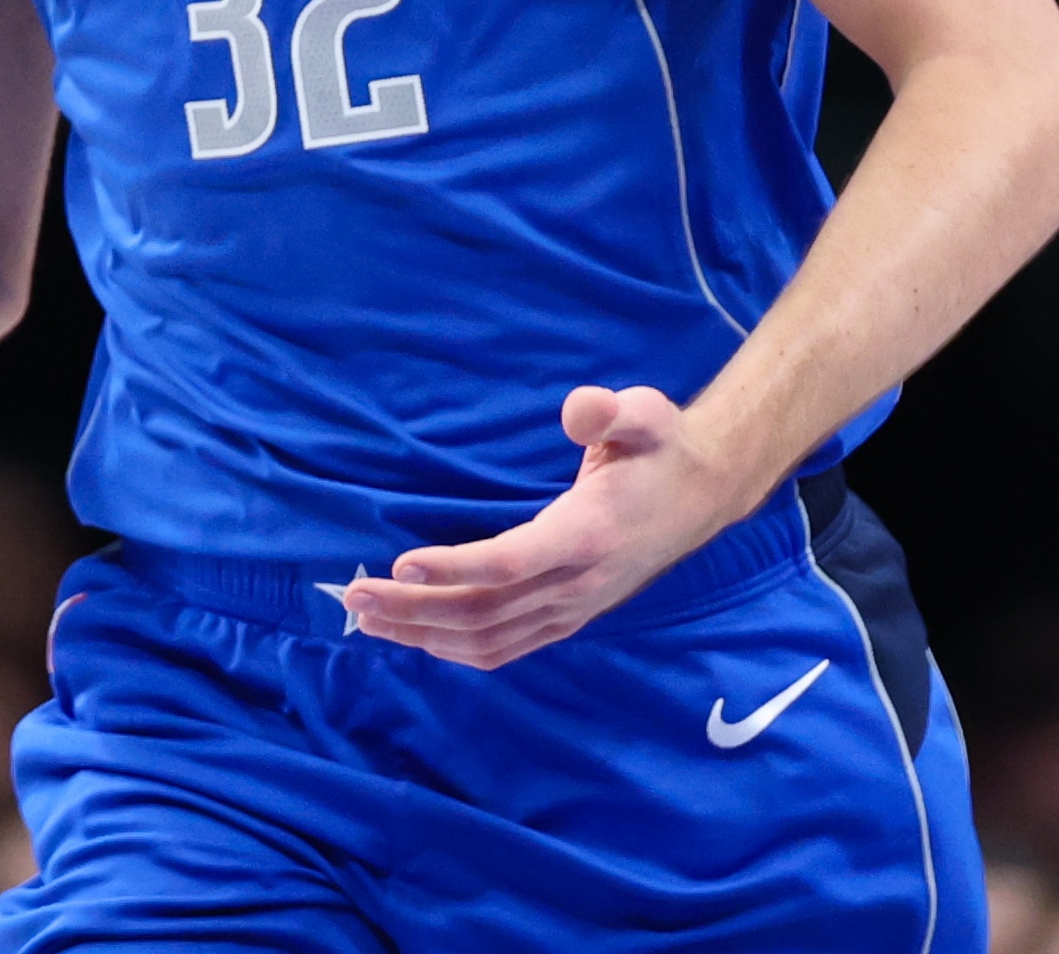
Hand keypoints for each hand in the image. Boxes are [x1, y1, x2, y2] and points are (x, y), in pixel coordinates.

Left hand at [340, 385, 747, 668]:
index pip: (512, 563)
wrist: (704, 494)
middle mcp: (578, 583)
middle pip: (485, 610)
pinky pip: (505, 648)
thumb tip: (578, 411)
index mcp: (590, 535)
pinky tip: (416, 636)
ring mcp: (572, 608)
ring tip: (367, 617)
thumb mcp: (646, 414)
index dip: (455, 568)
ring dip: (423, 633)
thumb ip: (612, 410)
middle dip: (414, 608)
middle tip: (354, 595)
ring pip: (488, 638)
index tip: (400, 564)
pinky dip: (455, 648)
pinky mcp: (568, 618)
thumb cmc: (662, 449)